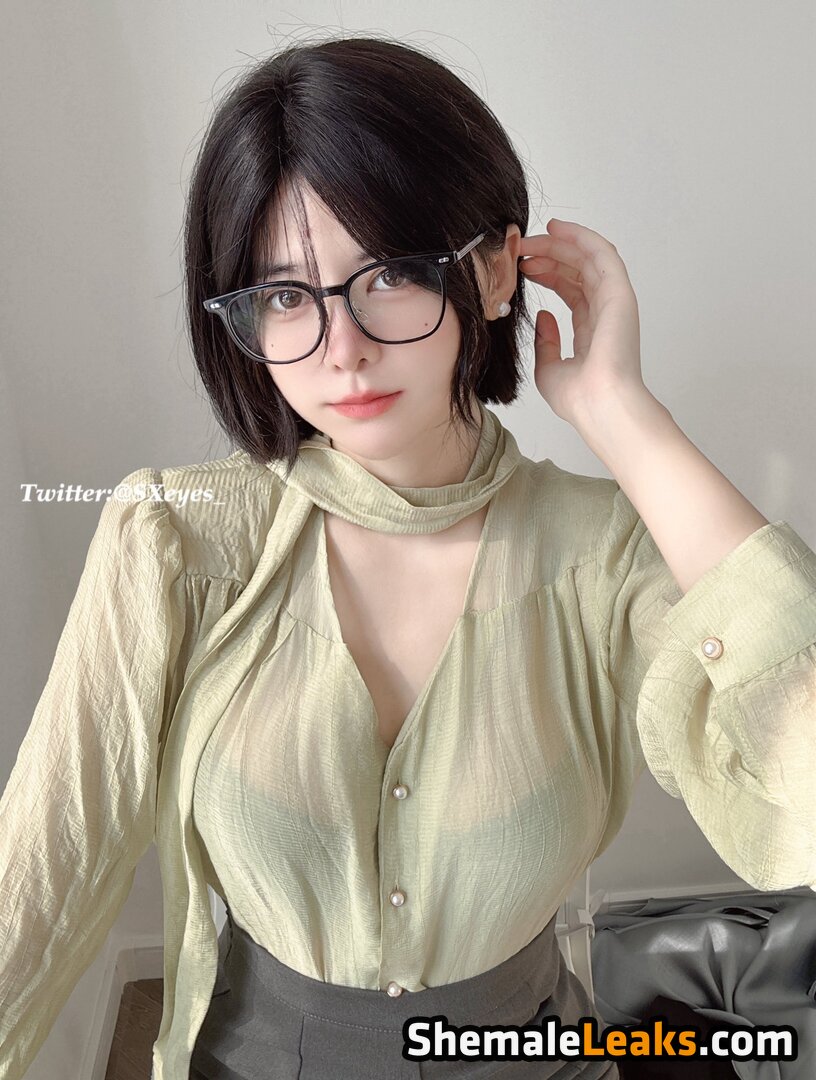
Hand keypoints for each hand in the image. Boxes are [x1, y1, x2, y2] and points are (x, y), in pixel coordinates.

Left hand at [519, 219, 645, 426]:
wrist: (599, 405)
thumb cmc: (580, 398)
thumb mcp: (549, 369)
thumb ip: (545, 342)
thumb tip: (543, 316)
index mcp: (592, 330)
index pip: (572, 290)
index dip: (548, 273)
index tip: (522, 266)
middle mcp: (605, 312)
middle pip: (578, 270)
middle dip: (549, 255)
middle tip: (521, 249)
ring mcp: (614, 301)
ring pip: (588, 258)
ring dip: (560, 244)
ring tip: (531, 238)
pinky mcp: (618, 292)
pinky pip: (601, 253)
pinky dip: (580, 237)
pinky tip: (558, 229)